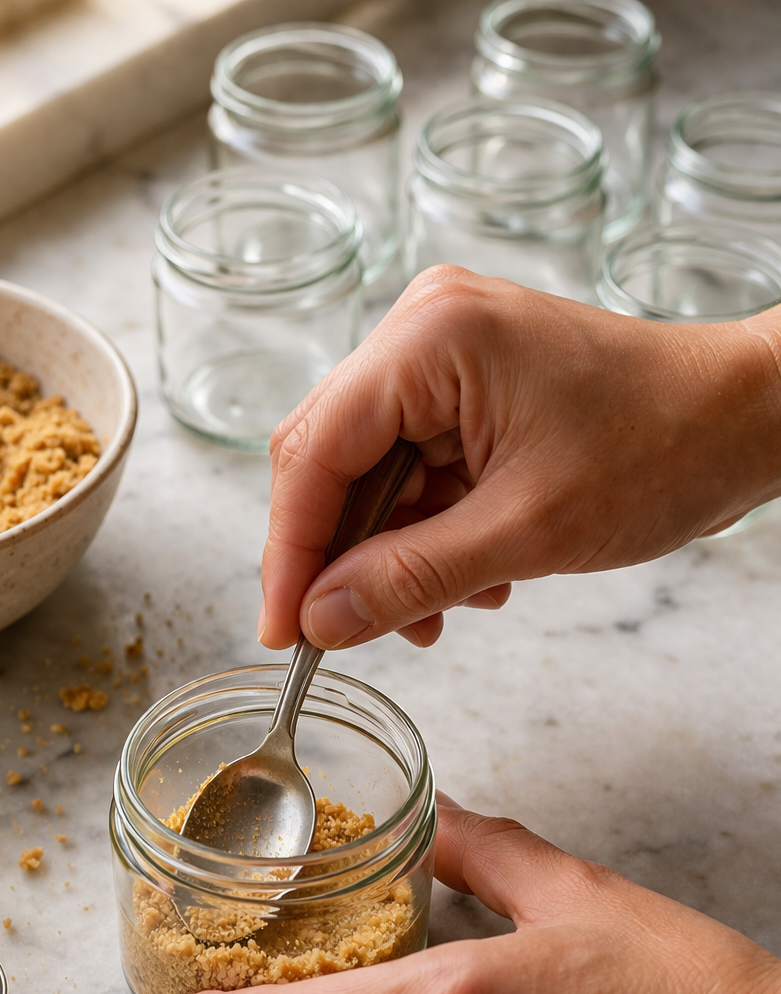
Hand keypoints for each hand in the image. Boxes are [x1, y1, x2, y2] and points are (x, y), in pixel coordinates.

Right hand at [259, 268, 780, 651]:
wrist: (744, 420)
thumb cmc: (661, 448)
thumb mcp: (527, 532)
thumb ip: (410, 578)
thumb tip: (321, 620)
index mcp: (430, 339)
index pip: (315, 452)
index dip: (290, 551)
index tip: (285, 631)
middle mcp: (423, 331)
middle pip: (330, 460)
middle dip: (340, 557)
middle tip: (346, 634)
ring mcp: (443, 356)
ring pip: (370, 476)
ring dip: (390, 556)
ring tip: (437, 614)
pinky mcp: (465, 389)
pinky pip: (413, 473)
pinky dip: (426, 536)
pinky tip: (471, 581)